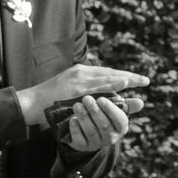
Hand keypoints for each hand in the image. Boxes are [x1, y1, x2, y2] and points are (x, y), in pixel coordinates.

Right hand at [17, 60, 139, 135]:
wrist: (31, 104)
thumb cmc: (51, 103)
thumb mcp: (70, 95)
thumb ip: (87, 95)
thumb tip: (104, 100)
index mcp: (81, 73)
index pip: (106, 73)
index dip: (123, 76)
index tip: (137, 79)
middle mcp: (81, 73)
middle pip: (109, 73)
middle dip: (129, 77)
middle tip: (145, 80)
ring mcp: (78, 80)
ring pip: (105, 78)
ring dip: (124, 79)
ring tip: (139, 81)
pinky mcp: (74, 88)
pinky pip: (97, 86)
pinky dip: (112, 84)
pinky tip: (123, 84)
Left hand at [60, 94, 130, 160]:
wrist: (87, 133)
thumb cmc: (103, 115)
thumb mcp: (114, 109)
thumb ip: (125, 105)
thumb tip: (141, 102)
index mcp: (120, 128)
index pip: (119, 121)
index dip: (110, 110)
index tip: (101, 99)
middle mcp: (110, 138)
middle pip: (104, 125)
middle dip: (95, 111)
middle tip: (87, 98)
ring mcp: (96, 143)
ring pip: (91, 131)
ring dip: (84, 117)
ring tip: (77, 105)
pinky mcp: (82, 146)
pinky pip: (79, 139)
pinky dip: (76, 129)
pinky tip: (73, 119)